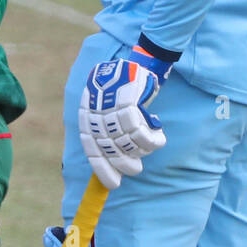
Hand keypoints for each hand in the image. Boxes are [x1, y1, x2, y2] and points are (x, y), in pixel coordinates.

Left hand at [79, 51, 166, 190]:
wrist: (129, 61)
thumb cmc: (118, 86)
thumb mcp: (104, 107)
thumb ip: (105, 128)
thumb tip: (113, 153)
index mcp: (88, 120)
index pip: (93, 152)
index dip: (103, 171)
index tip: (113, 185)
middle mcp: (97, 119)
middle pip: (112, 154)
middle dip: (125, 165)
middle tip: (135, 168)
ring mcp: (112, 113)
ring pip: (129, 147)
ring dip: (142, 151)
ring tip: (150, 143)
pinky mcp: (129, 107)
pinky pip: (143, 136)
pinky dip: (153, 141)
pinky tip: (158, 136)